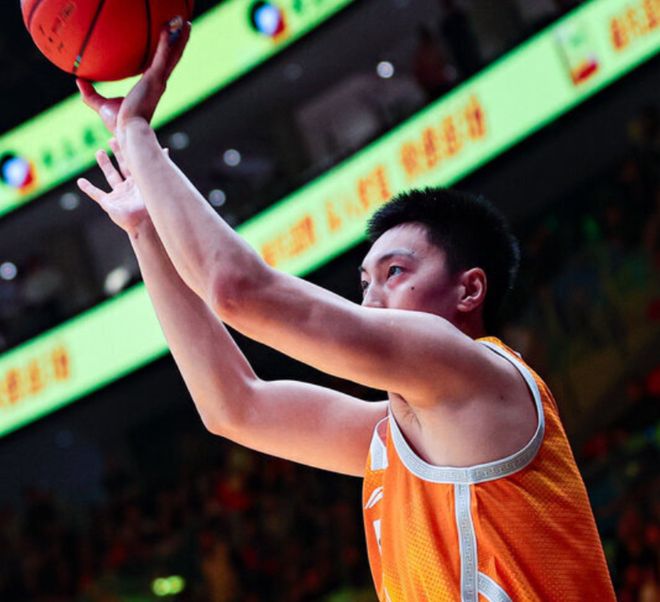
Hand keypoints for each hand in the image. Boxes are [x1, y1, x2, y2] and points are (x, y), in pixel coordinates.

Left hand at [76, 18, 190, 132]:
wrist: (127, 132)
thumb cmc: (119, 124)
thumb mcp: (101, 105)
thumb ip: (90, 93)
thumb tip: (79, 81)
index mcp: (151, 86)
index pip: (161, 65)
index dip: (168, 53)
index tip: (171, 40)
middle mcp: (159, 82)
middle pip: (173, 57)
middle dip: (179, 41)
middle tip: (184, 25)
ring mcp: (159, 80)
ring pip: (173, 54)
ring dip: (179, 37)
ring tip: (185, 21)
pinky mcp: (155, 79)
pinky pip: (163, 55)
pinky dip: (166, 41)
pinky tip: (167, 27)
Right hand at [77, 138, 162, 234]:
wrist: (143, 224)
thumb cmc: (150, 205)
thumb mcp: (153, 182)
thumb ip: (158, 166)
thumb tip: (166, 148)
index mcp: (139, 182)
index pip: (133, 162)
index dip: (128, 150)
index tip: (124, 137)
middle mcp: (129, 187)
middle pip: (122, 166)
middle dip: (117, 153)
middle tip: (112, 140)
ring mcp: (119, 195)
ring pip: (110, 176)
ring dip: (105, 165)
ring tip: (99, 152)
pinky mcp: (109, 204)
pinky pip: (97, 194)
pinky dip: (88, 188)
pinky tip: (80, 182)